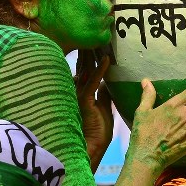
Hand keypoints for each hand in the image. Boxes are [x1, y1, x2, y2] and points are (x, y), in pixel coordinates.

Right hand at [75, 51, 112, 171]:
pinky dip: (100, 70)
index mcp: (83, 94)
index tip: (96, 46)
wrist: (91, 148)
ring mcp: (80, 95)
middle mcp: (78, 92)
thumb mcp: (104, 109)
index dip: (91, 59)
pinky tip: (107, 59)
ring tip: (97, 41)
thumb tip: (107, 83)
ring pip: (86, 71)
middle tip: (92, 36)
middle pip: (83, 68)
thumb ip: (104, 95)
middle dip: (88, 53)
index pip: (86, 72)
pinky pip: (93, 81)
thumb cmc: (98, 132)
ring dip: (92, 56)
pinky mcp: (84, 100)